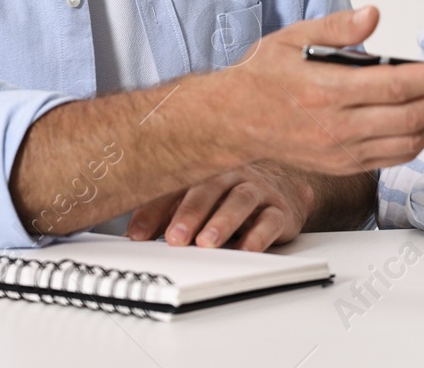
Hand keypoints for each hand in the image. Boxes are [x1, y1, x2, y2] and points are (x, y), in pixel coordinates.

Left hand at [126, 163, 312, 251]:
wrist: (288, 185)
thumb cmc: (233, 195)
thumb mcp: (201, 201)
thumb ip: (168, 213)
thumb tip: (134, 233)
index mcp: (204, 175)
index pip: (175, 189)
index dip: (154, 211)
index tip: (136, 236)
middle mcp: (230, 177)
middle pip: (208, 189)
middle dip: (190, 214)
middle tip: (175, 237)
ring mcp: (258, 191)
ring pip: (240, 200)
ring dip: (223, 221)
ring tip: (207, 243)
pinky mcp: (281, 210)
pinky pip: (271, 220)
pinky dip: (259, 235)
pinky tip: (246, 249)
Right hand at [199, 5, 423, 174]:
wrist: (232, 122)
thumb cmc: (263, 76)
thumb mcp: (292, 36)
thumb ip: (337, 27)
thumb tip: (374, 14)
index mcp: (326, 93)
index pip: (398, 88)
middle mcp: (337, 129)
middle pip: (413, 119)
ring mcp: (343, 153)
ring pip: (410, 143)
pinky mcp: (345, 166)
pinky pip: (395, 156)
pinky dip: (423, 139)